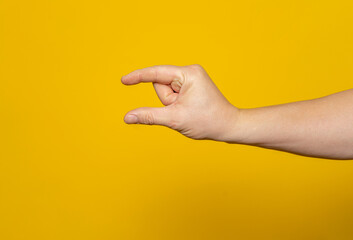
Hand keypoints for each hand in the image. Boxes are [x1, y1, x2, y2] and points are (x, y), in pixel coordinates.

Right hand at [121, 64, 239, 140]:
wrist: (228, 126)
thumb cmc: (207, 121)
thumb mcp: (175, 119)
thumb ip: (149, 116)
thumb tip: (128, 117)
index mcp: (188, 74)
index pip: (156, 73)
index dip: (138, 77)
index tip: (123, 80)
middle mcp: (190, 72)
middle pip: (161, 85)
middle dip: (166, 101)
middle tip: (181, 111)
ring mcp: (191, 79)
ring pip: (166, 91)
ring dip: (171, 104)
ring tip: (187, 111)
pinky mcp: (191, 86)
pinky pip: (173, 94)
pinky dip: (175, 104)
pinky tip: (188, 110)